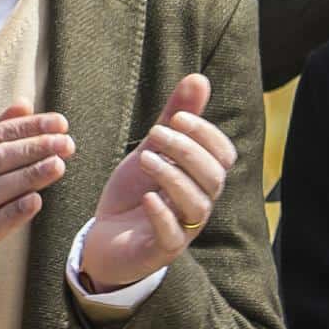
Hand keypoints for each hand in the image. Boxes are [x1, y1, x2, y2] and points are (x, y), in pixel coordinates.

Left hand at [79, 74, 236, 292]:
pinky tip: (147, 197)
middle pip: (213, 177)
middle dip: (187, 150)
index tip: (177, 117)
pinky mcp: (161, 250)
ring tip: (145, 158)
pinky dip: (162, 214)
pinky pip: (173, 235)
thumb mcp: (151, 150)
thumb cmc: (133, 195)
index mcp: (201, 180)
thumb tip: (199, 78)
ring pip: (197, 205)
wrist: (104, 241)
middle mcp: (198, 205)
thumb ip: (174, 119)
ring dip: (173, 176)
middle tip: (156, 133)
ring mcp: (183, 230)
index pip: (224, 156)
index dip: (206, 134)